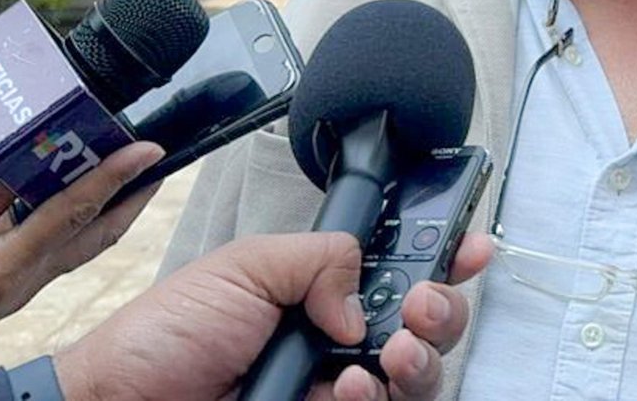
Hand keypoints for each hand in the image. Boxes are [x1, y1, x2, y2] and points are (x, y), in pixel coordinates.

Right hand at [0, 141, 163, 400]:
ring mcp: (21, 287)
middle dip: (134, 194)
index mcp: (8, 270)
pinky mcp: (9, 288)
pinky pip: (56, 249)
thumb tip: (13, 158)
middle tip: (157, 157)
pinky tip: (68, 198)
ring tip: (127, 170)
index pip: (74, 212)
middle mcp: (26, 280)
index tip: (147, 149)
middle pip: (98, 232)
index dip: (114, 176)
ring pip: (82, 242)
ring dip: (110, 206)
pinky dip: (74, 219)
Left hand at [54, 231, 492, 400]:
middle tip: (422, 306)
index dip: (444, 261)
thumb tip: (363, 301)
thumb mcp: (244, 267)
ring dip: (421, 360)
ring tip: (394, 353)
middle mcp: (337, 344)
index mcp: (321, 292)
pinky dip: (376, 399)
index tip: (472, 251)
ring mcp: (331, 392)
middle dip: (442, 311)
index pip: (400, 272)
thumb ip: (317, 260)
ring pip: (416, 381)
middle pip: (425, 329)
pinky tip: (349, 388)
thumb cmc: (163, 336)